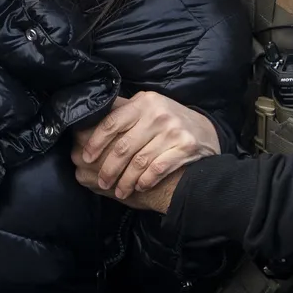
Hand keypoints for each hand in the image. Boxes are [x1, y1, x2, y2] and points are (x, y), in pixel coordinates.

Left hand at [73, 92, 219, 203]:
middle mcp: (158, 115)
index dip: (96, 143)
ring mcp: (173, 131)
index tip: (87, 158)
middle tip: (102, 182)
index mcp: (143, 102)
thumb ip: (123, 111)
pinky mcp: (186, 147)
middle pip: (123, 147)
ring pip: (140, 161)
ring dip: (127, 180)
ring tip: (120, 190)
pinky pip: (159, 168)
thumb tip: (89, 119)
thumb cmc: (166, 120)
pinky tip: (139, 186)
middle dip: (109, 168)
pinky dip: (146, 179)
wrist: (205, 131)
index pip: (112, 123)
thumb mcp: (146, 108)